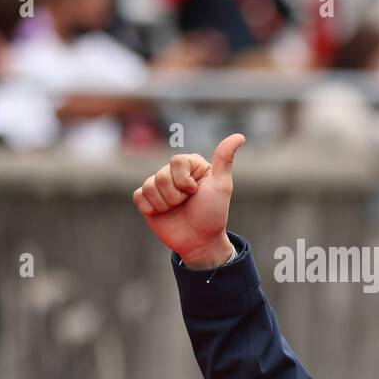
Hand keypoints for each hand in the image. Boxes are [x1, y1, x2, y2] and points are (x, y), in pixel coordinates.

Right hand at [132, 133, 244, 266]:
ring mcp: (159, 186)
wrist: (200, 242)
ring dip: (164, 204)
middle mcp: (173, 173)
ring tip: (176, 210)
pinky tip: (162, 214)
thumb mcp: (222, 185)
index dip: (184, 181)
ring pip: (149, 186)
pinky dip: (150, 208)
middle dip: (175, 196)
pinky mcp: (147, 200)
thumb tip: (239, 136)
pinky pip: (139, 196)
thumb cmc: (213, 213)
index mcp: (191, 165)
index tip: (196, 192)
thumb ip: (224, 159)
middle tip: (186, 204)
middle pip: (161, 175)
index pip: (176, 161)